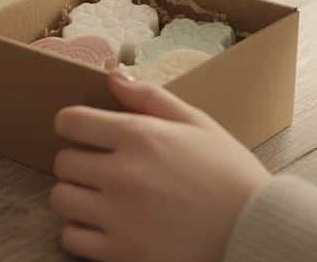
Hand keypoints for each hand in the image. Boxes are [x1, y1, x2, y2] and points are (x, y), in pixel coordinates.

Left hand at [50, 72, 268, 261]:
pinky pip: (72, 239)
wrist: (257, 233)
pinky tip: (102, 226)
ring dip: (74, 196)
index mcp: (138, 136)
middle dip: (77, 161)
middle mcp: (122, 174)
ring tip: (97, 197)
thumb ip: (149, 96)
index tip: (81, 131)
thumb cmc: (228, 173)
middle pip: (63, 162)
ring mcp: (120, 217)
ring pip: (61, 199)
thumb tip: (112, 76)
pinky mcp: (124, 254)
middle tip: (97, 167)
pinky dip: (80, 232)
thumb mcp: (195, 122)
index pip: (70, 121)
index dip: (71, 124)